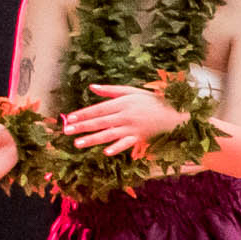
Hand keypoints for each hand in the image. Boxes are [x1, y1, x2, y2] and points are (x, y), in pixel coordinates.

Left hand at [64, 84, 184, 156]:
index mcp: (122, 103)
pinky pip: (126, 143)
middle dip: (82, 127)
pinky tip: (106, 152)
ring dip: (92, 139)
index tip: (69, 118)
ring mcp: (132, 127)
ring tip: (77, 144)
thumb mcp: (131, 91)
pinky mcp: (139, 137)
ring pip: (108, 134)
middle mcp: (125, 115)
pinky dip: (117, 148)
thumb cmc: (151, 100)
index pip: (97, 109)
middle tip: (66, 131)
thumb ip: (110, 90)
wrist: (174, 112)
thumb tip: (91, 87)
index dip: (83, 114)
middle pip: (99, 122)